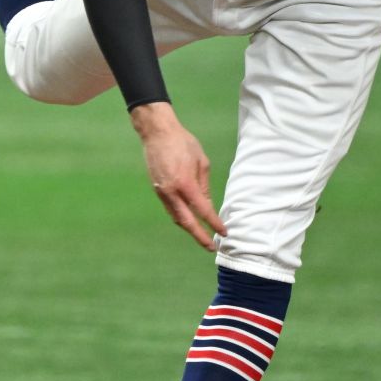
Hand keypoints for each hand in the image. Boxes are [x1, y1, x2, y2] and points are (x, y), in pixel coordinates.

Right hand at [130, 102, 226, 250]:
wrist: (157, 133)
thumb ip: (204, 186)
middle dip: (199, 236)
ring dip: (189, 229)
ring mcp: (162, 192)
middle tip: (211, 247)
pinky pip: (171, 209)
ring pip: (176, 218)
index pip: (202, 210)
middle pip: (186, 222)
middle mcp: (171, 192)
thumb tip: (207, 206)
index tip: (223, 232)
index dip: (213, 223)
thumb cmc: (183, 143)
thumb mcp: (201, 162)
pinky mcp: (157, 190)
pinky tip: (190, 220)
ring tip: (202, 236)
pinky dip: (181, 218)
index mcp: (185, 183)